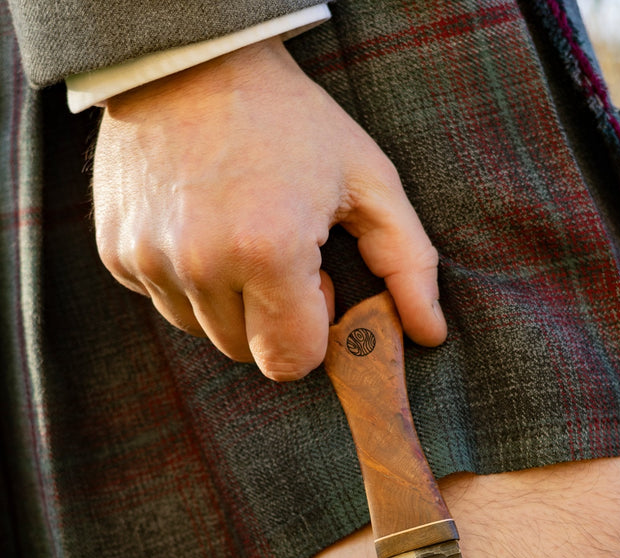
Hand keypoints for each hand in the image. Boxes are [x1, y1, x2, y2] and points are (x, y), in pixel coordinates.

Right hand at [92, 37, 445, 380]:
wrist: (191, 60)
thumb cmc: (291, 121)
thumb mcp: (366, 178)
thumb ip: (408, 262)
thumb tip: (430, 335)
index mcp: (269, 251)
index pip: (291, 363)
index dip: (312, 330)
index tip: (314, 283)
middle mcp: (201, 264)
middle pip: (247, 354)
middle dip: (271, 319)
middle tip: (279, 251)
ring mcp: (150, 260)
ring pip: (203, 333)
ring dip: (228, 303)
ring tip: (238, 233)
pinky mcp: (117, 254)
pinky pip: (164, 303)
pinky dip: (186, 280)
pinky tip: (199, 225)